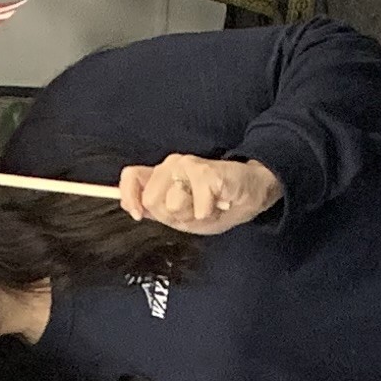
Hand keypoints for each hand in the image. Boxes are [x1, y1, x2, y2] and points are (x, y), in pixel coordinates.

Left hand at [112, 155, 282, 236]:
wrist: (251, 193)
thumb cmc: (217, 204)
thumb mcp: (182, 214)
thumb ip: (156, 209)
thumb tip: (130, 207)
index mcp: (163, 176)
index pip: (131, 176)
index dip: (129, 196)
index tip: (138, 214)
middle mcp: (172, 166)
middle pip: (151, 199)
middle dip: (172, 215)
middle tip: (193, 211)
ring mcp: (189, 165)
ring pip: (172, 203)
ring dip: (192, 215)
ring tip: (206, 207)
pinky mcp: (206, 172)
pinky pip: (197, 207)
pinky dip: (209, 213)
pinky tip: (218, 204)